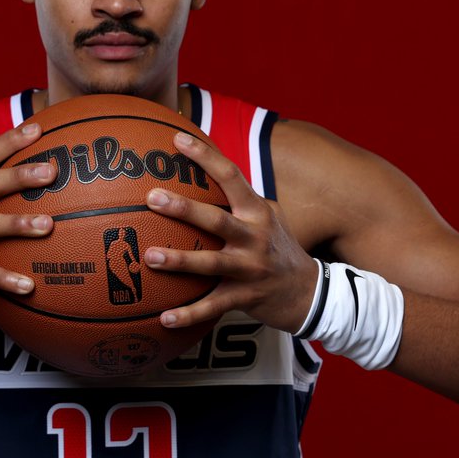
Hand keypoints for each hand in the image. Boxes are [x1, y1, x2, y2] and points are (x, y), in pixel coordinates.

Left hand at [143, 132, 318, 333]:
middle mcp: (255, 237)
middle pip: (216, 219)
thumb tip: (201, 169)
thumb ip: (239, 198)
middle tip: (152, 197)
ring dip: (180, 260)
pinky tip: (163, 318)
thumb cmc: (277, 248)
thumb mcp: (267, 216)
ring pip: (212, 264)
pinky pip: (213, 307)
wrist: (309, 292)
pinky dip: (189, 314)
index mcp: (257, 211)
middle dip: (184, 208)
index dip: (205, 156)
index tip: (177, 139)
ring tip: (149, 256)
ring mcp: (250, 269)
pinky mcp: (246, 297)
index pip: (231, 176)